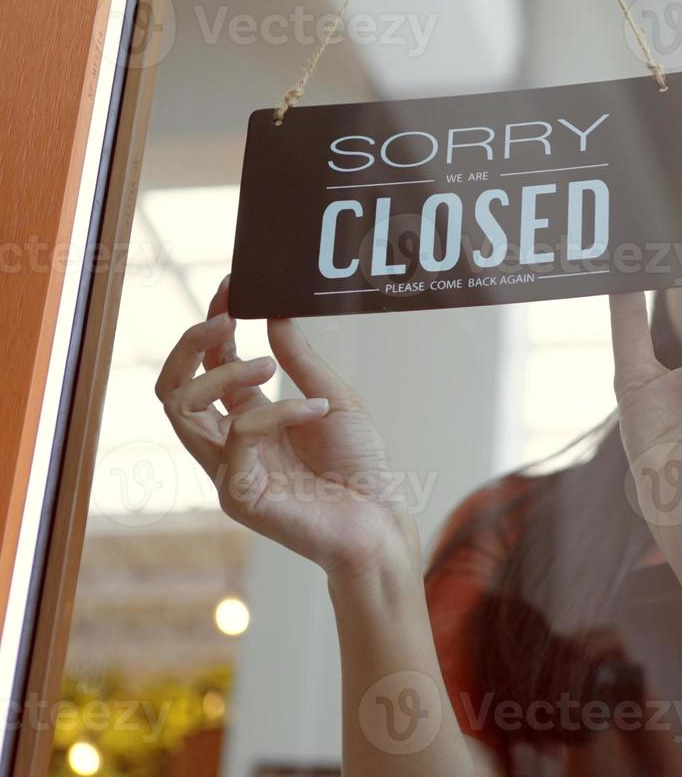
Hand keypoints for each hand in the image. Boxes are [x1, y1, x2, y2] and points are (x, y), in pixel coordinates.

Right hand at [154, 276, 413, 579]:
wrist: (381, 520)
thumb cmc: (360, 467)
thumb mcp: (334, 398)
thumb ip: (300, 360)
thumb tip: (275, 313)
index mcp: (250, 421)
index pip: (210, 369)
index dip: (213, 326)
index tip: (230, 288)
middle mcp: (229, 445)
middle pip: (172, 388)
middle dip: (190, 345)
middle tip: (225, 318)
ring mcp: (228, 471)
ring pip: (182, 409)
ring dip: (222, 374)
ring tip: (266, 363)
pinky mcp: (238, 494)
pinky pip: (237, 437)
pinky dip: (277, 411)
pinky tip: (315, 409)